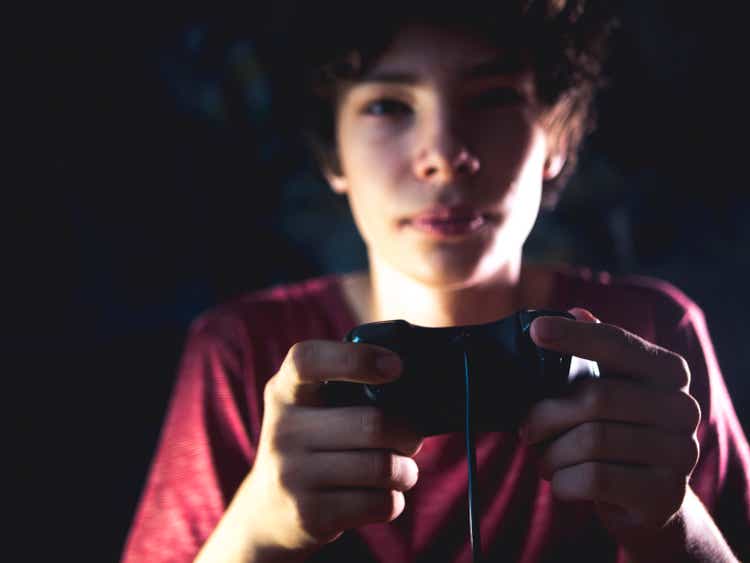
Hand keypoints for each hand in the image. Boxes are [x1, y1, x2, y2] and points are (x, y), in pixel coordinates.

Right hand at [232, 340, 422, 559]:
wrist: (268, 513)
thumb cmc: (312, 445)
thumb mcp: (310, 408)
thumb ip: (347, 387)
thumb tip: (414, 382)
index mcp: (284, 390)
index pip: (308, 360)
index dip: (355, 358)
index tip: (395, 366)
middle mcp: (282, 429)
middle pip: (373, 423)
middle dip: (408, 433)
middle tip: (410, 438)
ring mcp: (291, 474)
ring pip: (382, 467)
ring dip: (406, 471)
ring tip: (401, 471)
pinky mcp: (309, 515)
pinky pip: (379, 503)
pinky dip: (393, 500)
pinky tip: (380, 496)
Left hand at [521, 308, 700, 546]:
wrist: (646, 501)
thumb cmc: (616, 432)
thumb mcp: (608, 389)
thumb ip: (594, 353)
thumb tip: (576, 312)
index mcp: (669, 372)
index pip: (617, 344)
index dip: (575, 336)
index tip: (535, 330)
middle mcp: (683, 408)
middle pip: (595, 398)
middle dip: (546, 415)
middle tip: (525, 429)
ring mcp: (681, 453)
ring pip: (591, 440)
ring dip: (552, 452)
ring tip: (544, 457)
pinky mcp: (665, 494)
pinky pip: (593, 478)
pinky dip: (562, 479)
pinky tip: (558, 479)